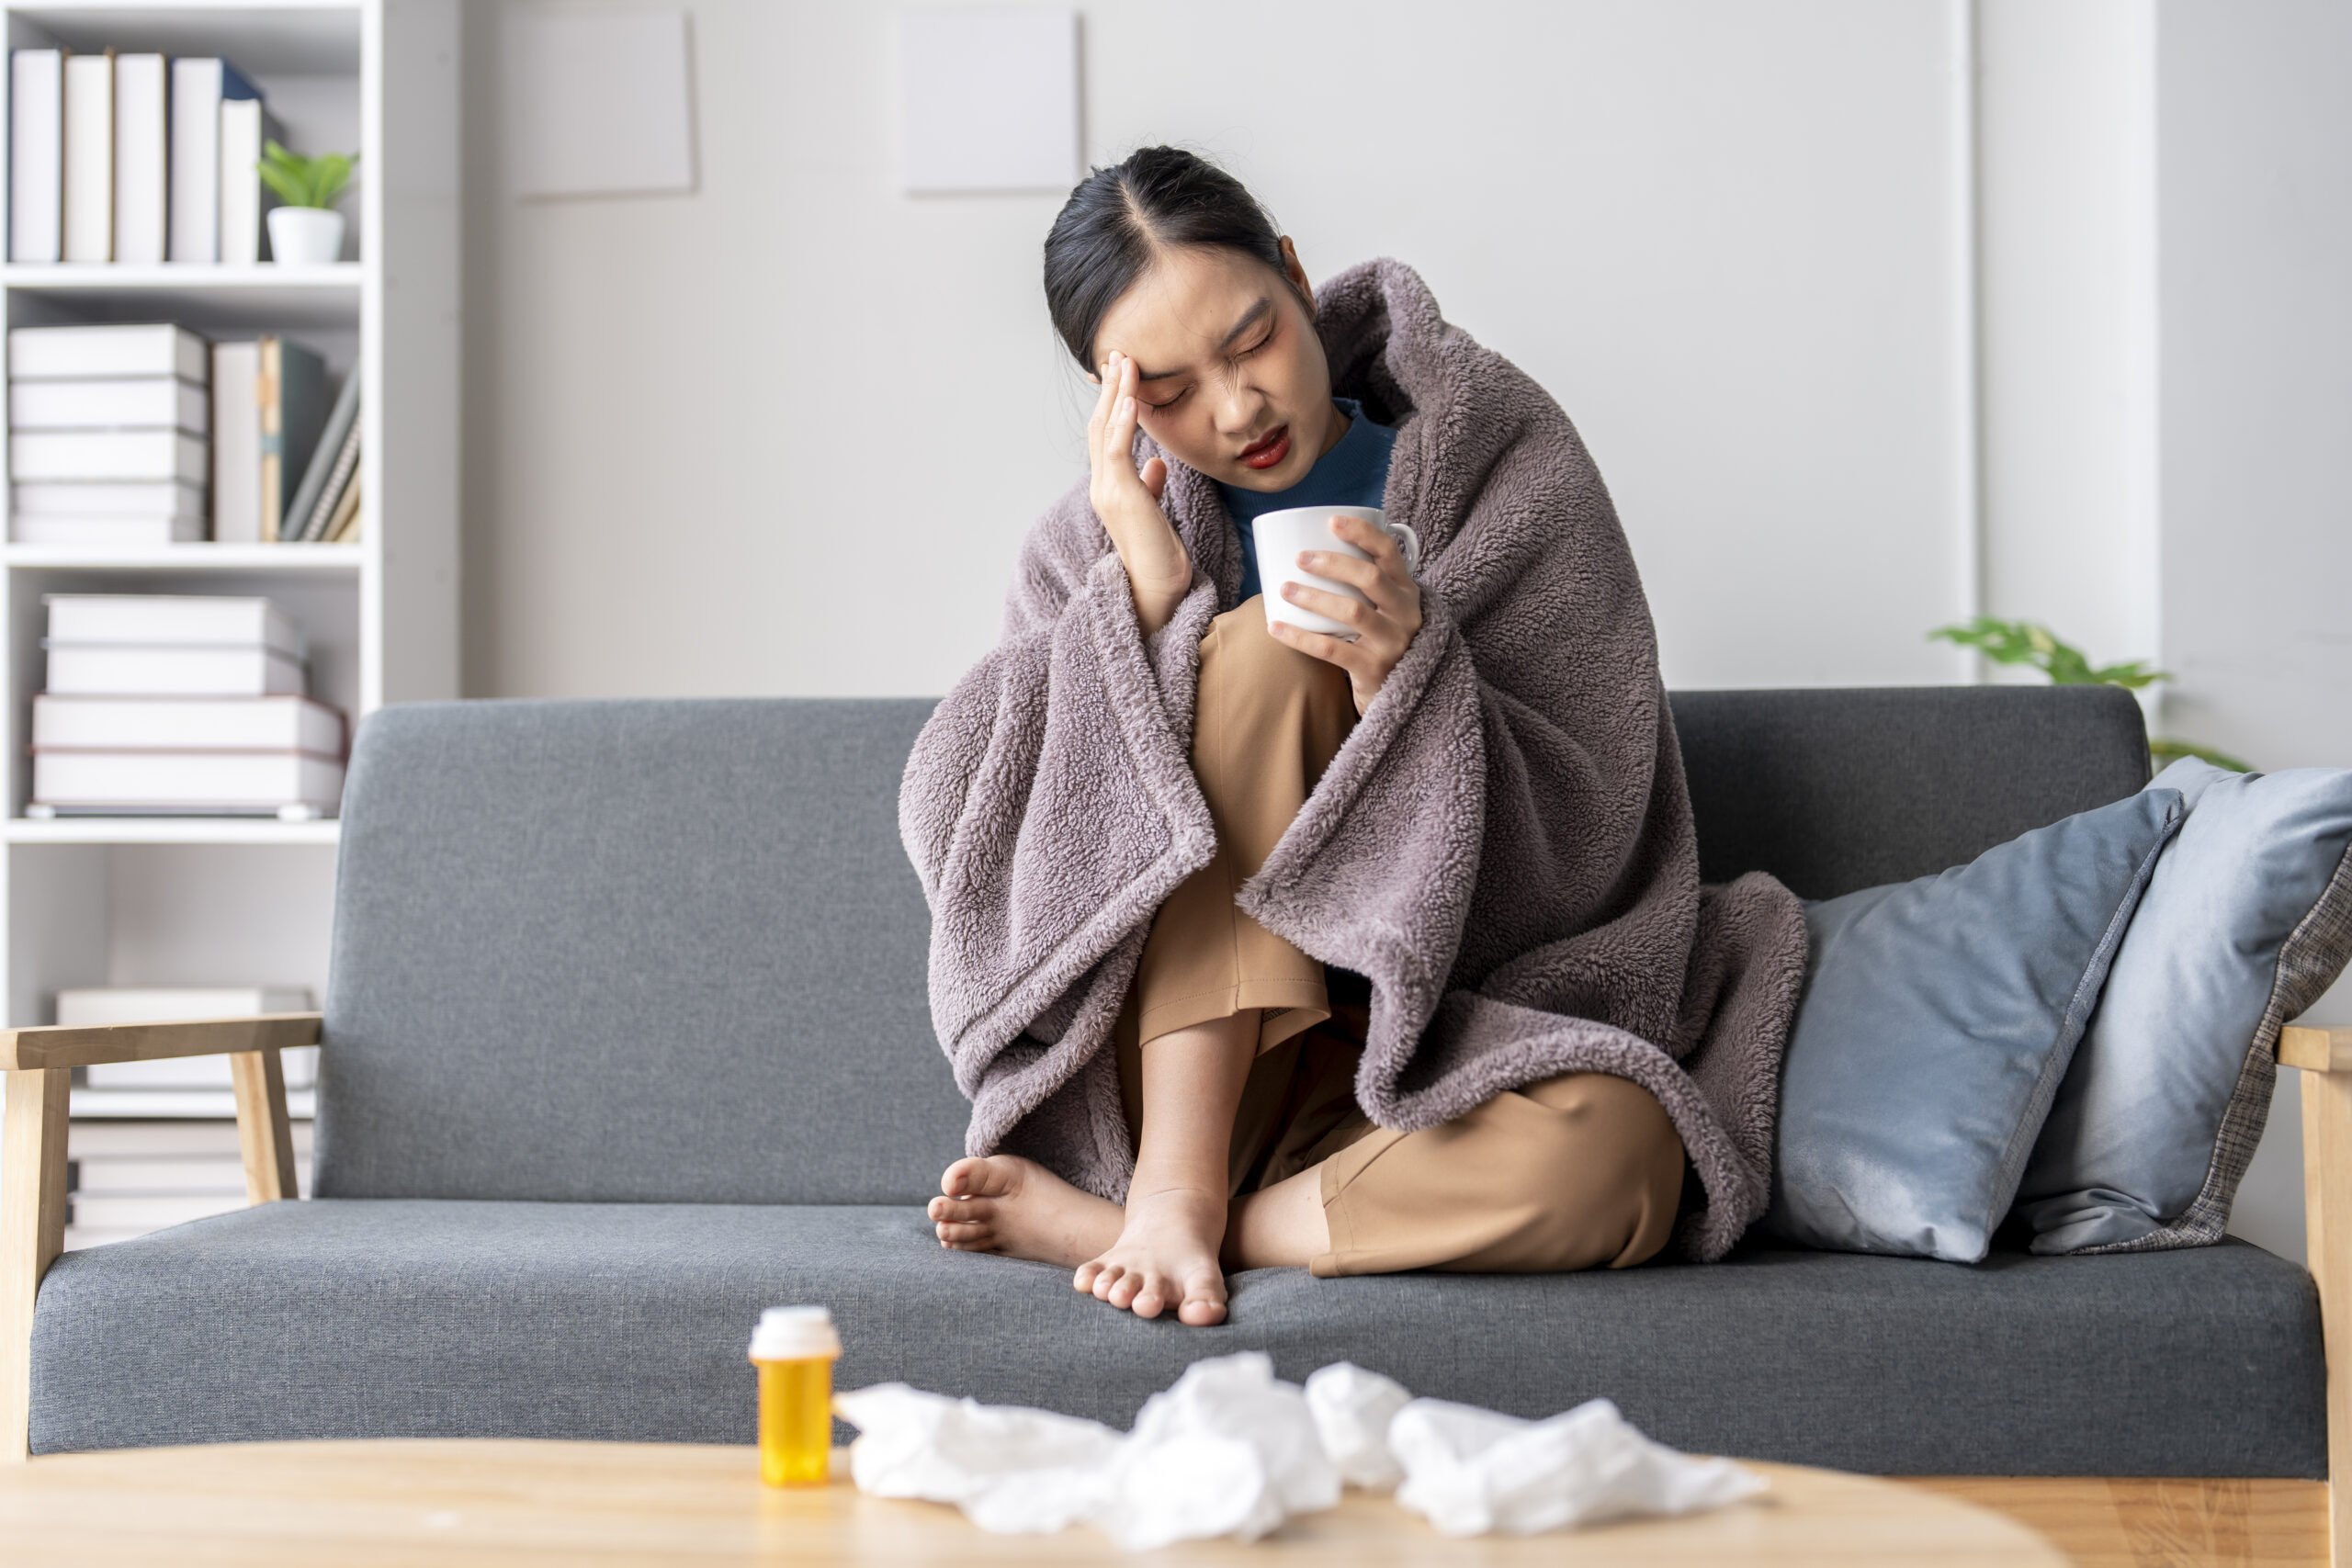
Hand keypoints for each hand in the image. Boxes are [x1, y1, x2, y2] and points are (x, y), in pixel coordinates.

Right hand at [1087, 351, 1191, 635]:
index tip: (1119, 373)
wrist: (1158, 585)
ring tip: (1124, 364)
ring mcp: (1108, 490)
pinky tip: (1130, 400)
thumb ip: (1150, 484)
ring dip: (1115, 395)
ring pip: (1105, 431)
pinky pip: (1117, 452)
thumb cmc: (1159, 552)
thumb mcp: (1155, 510)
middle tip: (1117, 355)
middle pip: (1100, 425)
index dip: (1111, 401)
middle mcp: (1102, 485)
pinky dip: (1123, 423)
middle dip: (1109, 388)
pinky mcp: (1122, 497)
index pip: (1106, 434)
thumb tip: (1157, 464)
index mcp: (1109, 486)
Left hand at [1267, 515, 1423, 713]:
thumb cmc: (1379, 641)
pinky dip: (1300, 637)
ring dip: (1315, 597)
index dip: (1363, 533)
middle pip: (1370, 578)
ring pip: (1353, 611)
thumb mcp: (1386, 610)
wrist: (1400, 696)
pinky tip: (1276, 628)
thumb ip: (1365, 586)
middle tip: (1300, 558)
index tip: (1332, 521)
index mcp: (1407, 591)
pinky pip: (1333, 650)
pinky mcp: (1374, 669)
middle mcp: (1406, 614)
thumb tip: (1309, 552)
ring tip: (1285, 589)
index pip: (1389, 553)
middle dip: (1333, 563)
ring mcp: (1393, 642)